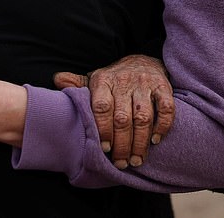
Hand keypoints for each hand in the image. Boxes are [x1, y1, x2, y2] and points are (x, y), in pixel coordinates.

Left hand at [54, 54, 173, 168]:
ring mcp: (144, 83)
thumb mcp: (95, 80)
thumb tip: (57, 79)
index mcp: (103, 80)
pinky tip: (155, 140)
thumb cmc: (115, 79)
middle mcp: (124, 81)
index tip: (104, 148)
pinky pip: (166, 108)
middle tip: (121, 163)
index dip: (103, 130)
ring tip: (136, 160)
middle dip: (122, 145)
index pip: (102, 107)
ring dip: (140, 142)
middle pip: (123, 118)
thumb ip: (77, 84)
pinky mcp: (163, 86)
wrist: (142, 61)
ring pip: (143, 117)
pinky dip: (162, 126)